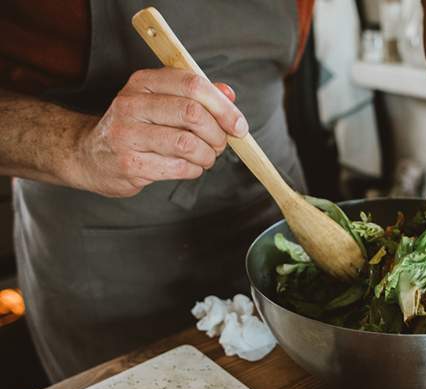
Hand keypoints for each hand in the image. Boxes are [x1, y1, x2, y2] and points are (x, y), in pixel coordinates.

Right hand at [70, 67, 246, 196]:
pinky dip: (193, 170)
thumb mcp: (160, 101)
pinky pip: (178, 167)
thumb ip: (196, 95)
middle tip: (220, 144)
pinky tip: (189, 167)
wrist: (89, 155)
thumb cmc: (135, 127)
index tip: (238, 125)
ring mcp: (127, 135)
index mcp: (143, 83)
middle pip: (192, 113)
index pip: (192, 84)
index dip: (223, 106)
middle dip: (217, 133)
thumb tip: (229, 94)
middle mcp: (132, 104)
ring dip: (207, 155)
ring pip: (188, 143)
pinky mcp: (130, 164)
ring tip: (205, 157)